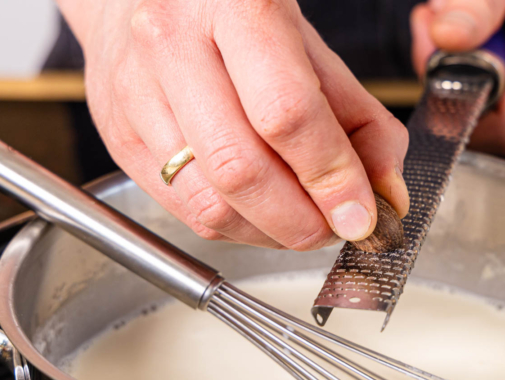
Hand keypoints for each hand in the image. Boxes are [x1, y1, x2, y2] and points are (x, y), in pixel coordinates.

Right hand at [56, 0, 408, 248]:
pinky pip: (184, 210)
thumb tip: (387, 193)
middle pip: (241, 170)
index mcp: (235, 8)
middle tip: (334, 228)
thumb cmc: (232, 16)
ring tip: (301, 222)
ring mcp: (136, 95)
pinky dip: (235, 228)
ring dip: (269, 233)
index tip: (362, 216)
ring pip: (208, 204)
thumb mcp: (309, 46)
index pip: (286, 113)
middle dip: (301, 221)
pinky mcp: (118, 137)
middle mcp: (173, 46)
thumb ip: (358, 119)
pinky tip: (259, 212)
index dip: (331, 178)